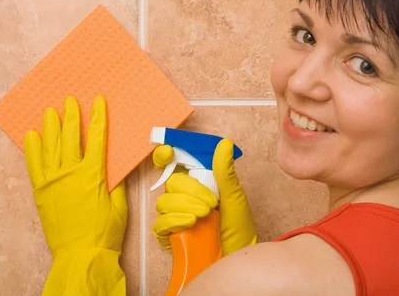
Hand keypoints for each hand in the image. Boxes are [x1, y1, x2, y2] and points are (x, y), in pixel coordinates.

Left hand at [24, 96, 126, 294]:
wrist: (81, 255)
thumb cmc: (105, 231)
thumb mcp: (120, 205)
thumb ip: (116, 182)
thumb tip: (116, 165)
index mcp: (93, 174)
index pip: (97, 138)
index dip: (98, 117)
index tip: (98, 101)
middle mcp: (70, 173)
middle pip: (70, 137)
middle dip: (71, 117)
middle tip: (70, 101)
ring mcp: (53, 182)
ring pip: (50, 147)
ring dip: (50, 127)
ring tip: (50, 111)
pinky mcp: (41, 192)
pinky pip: (34, 165)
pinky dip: (32, 149)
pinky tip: (31, 136)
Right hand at [152, 139, 256, 255]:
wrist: (238, 255)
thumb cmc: (238, 226)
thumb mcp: (234, 195)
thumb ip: (225, 170)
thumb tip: (224, 143)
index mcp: (195, 183)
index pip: (172, 165)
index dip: (164, 156)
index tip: (168, 152)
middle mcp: (182, 198)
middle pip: (170, 182)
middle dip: (190, 190)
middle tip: (210, 202)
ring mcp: (175, 216)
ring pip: (164, 202)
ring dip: (185, 206)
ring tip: (205, 214)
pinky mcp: (170, 236)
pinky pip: (160, 224)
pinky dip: (175, 220)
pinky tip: (190, 222)